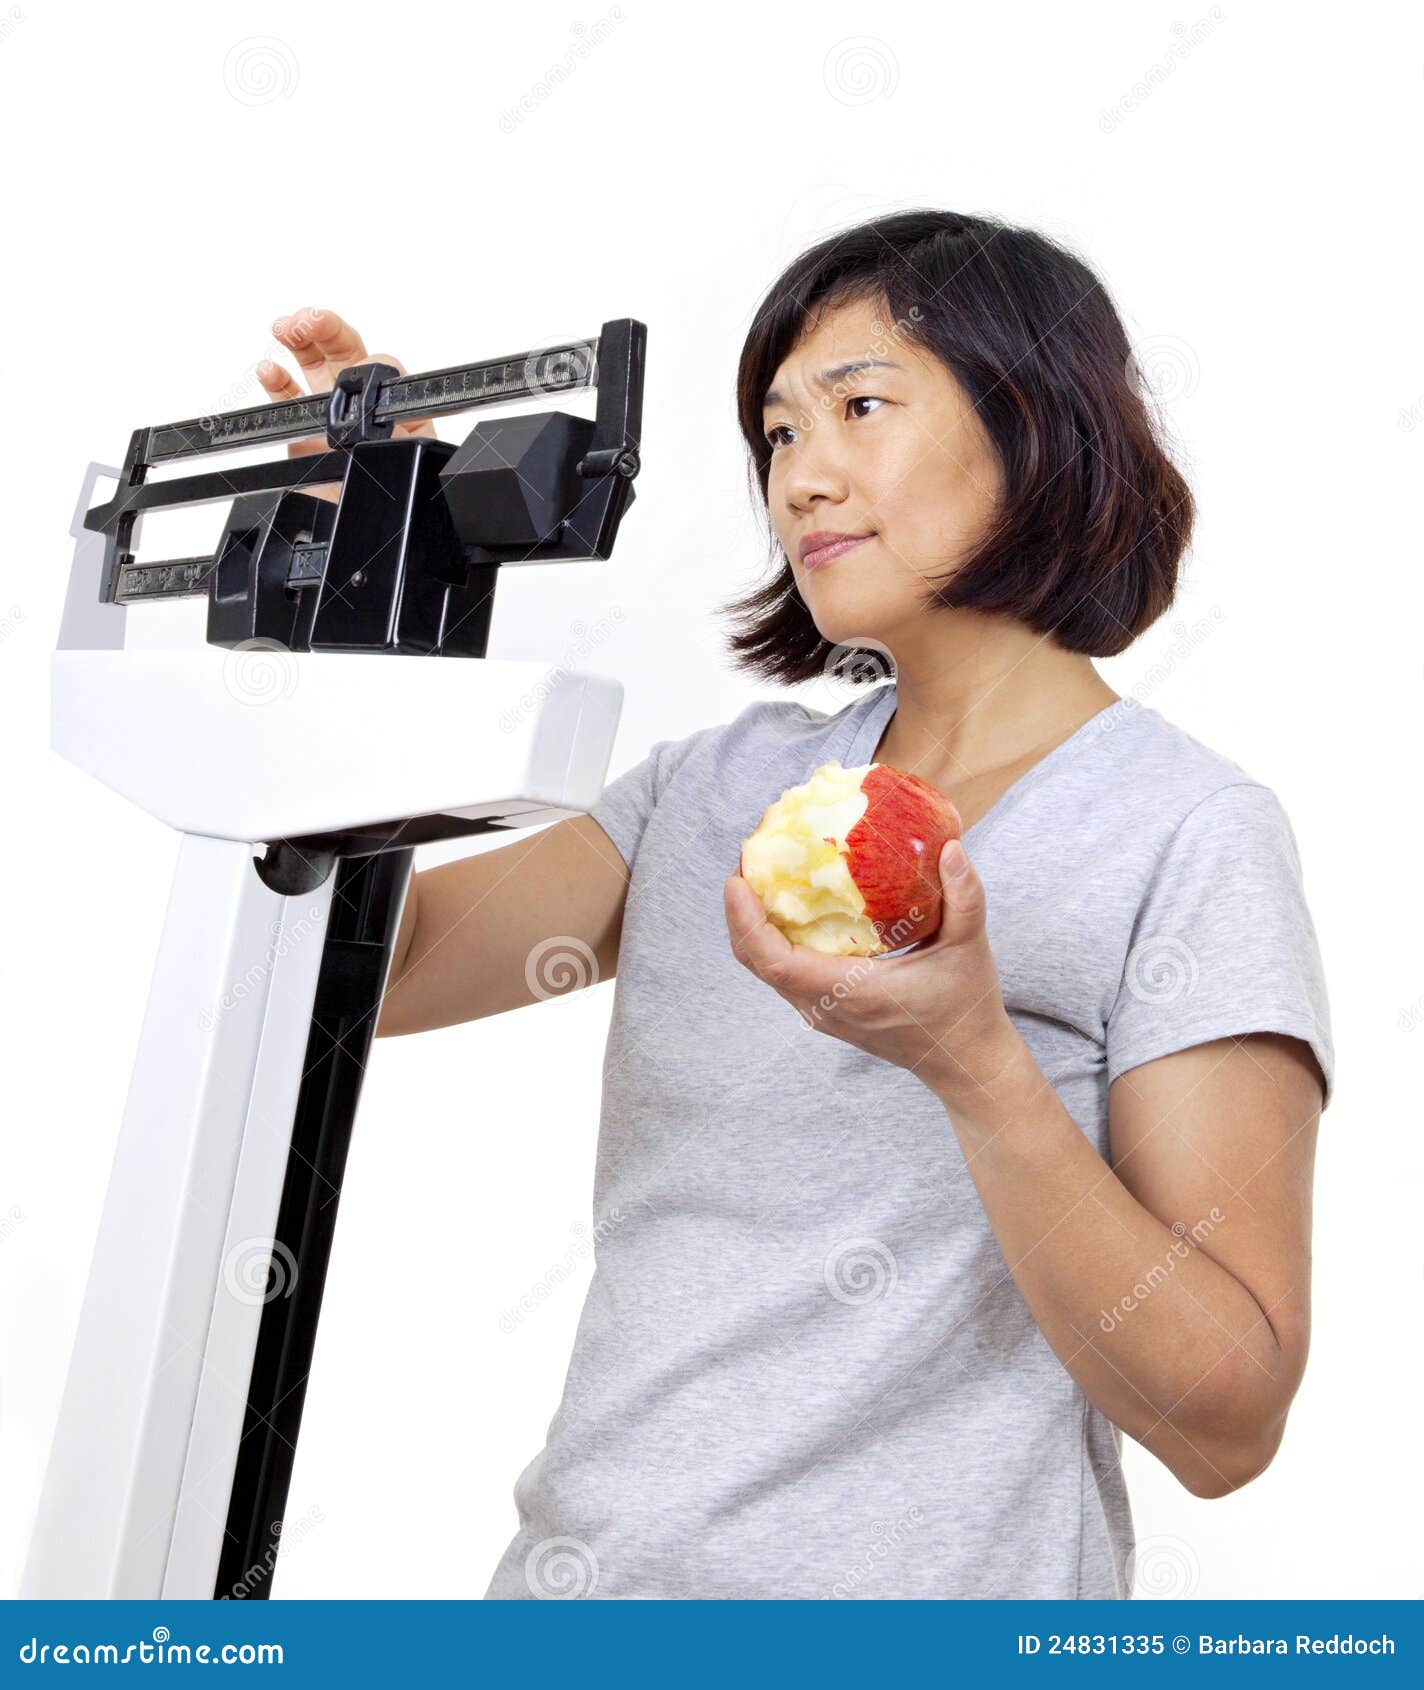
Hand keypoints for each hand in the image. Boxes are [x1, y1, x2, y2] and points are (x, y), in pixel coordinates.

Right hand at [257, 306, 433, 493]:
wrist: (354, 527)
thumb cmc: (386, 493)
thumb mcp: (407, 463)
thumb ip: (405, 437)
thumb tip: (402, 421)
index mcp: (391, 406)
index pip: (381, 367)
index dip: (367, 358)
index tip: (357, 361)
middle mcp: (360, 401)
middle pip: (344, 349)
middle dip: (325, 328)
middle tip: (308, 321)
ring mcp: (329, 409)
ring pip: (313, 359)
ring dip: (299, 337)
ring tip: (286, 328)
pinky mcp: (301, 426)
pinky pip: (286, 393)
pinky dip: (275, 378)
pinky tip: (269, 369)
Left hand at [724, 833, 1018, 1101]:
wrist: (963, 1062)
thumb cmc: (966, 1007)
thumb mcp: (970, 947)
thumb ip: (965, 896)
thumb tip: (951, 846)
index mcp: (851, 992)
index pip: (775, 961)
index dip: (746, 922)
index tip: (736, 881)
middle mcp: (825, 1007)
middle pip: (756, 962)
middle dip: (739, 914)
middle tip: (746, 862)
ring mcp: (821, 1014)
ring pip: (765, 970)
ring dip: (752, 927)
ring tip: (759, 878)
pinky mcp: (825, 1013)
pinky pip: (783, 974)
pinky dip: (771, 941)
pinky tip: (786, 907)